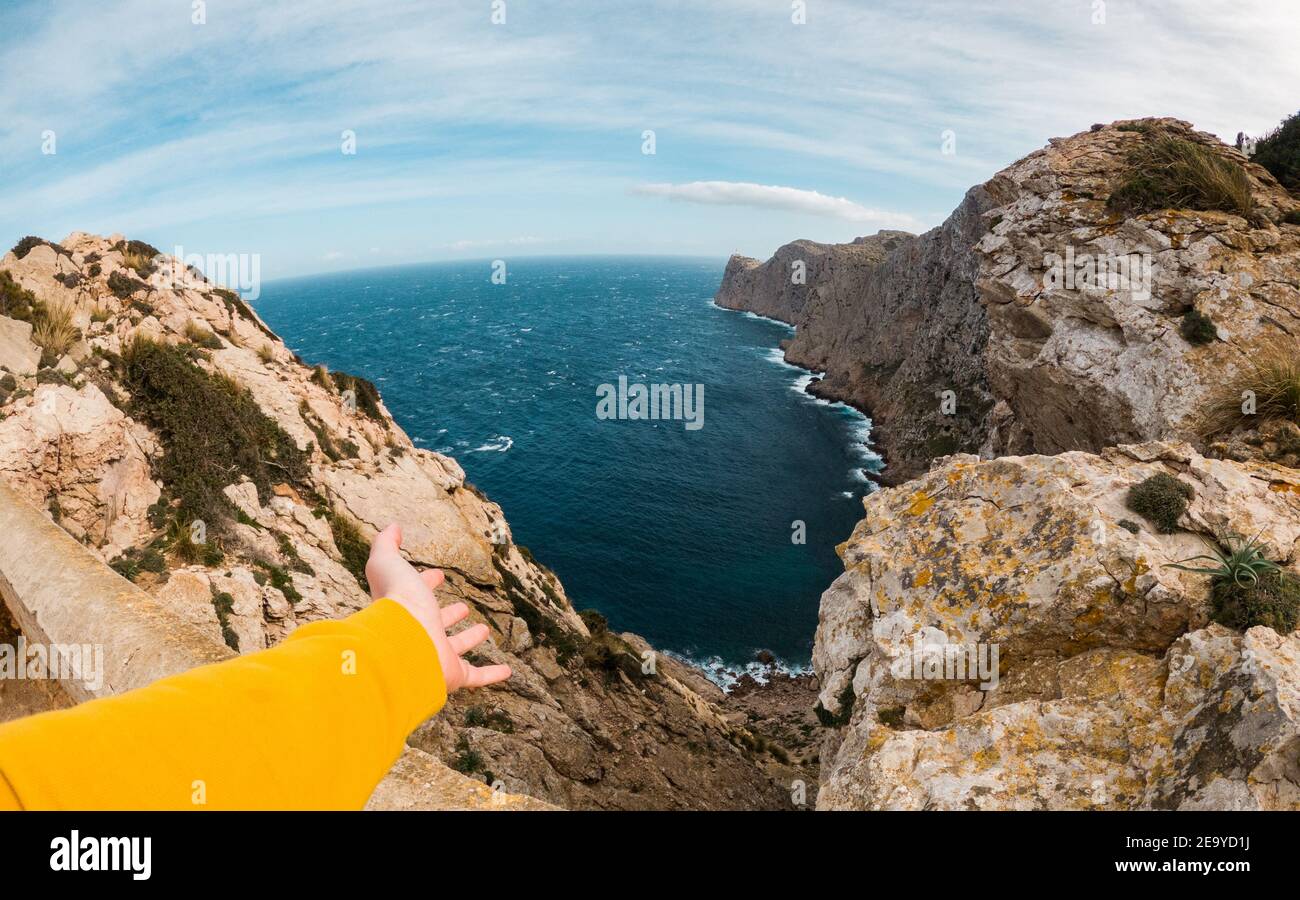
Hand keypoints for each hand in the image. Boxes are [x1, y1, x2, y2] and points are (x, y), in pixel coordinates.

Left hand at [365, 523, 510, 692]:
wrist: (403, 645)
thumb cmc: (396, 603)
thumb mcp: (388, 564)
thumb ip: (386, 545)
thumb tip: (392, 526)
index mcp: (406, 608)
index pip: (416, 593)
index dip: (426, 583)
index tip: (438, 574)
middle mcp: (420, 633)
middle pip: (436, 622)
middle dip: (448, 613)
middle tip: (462, 606)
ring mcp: (437, 655)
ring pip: (456, 646)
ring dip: (469, 638)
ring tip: (483, 629)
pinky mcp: (452, 675)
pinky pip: (476, 676)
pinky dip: (493, 674)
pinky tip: (508, 671)